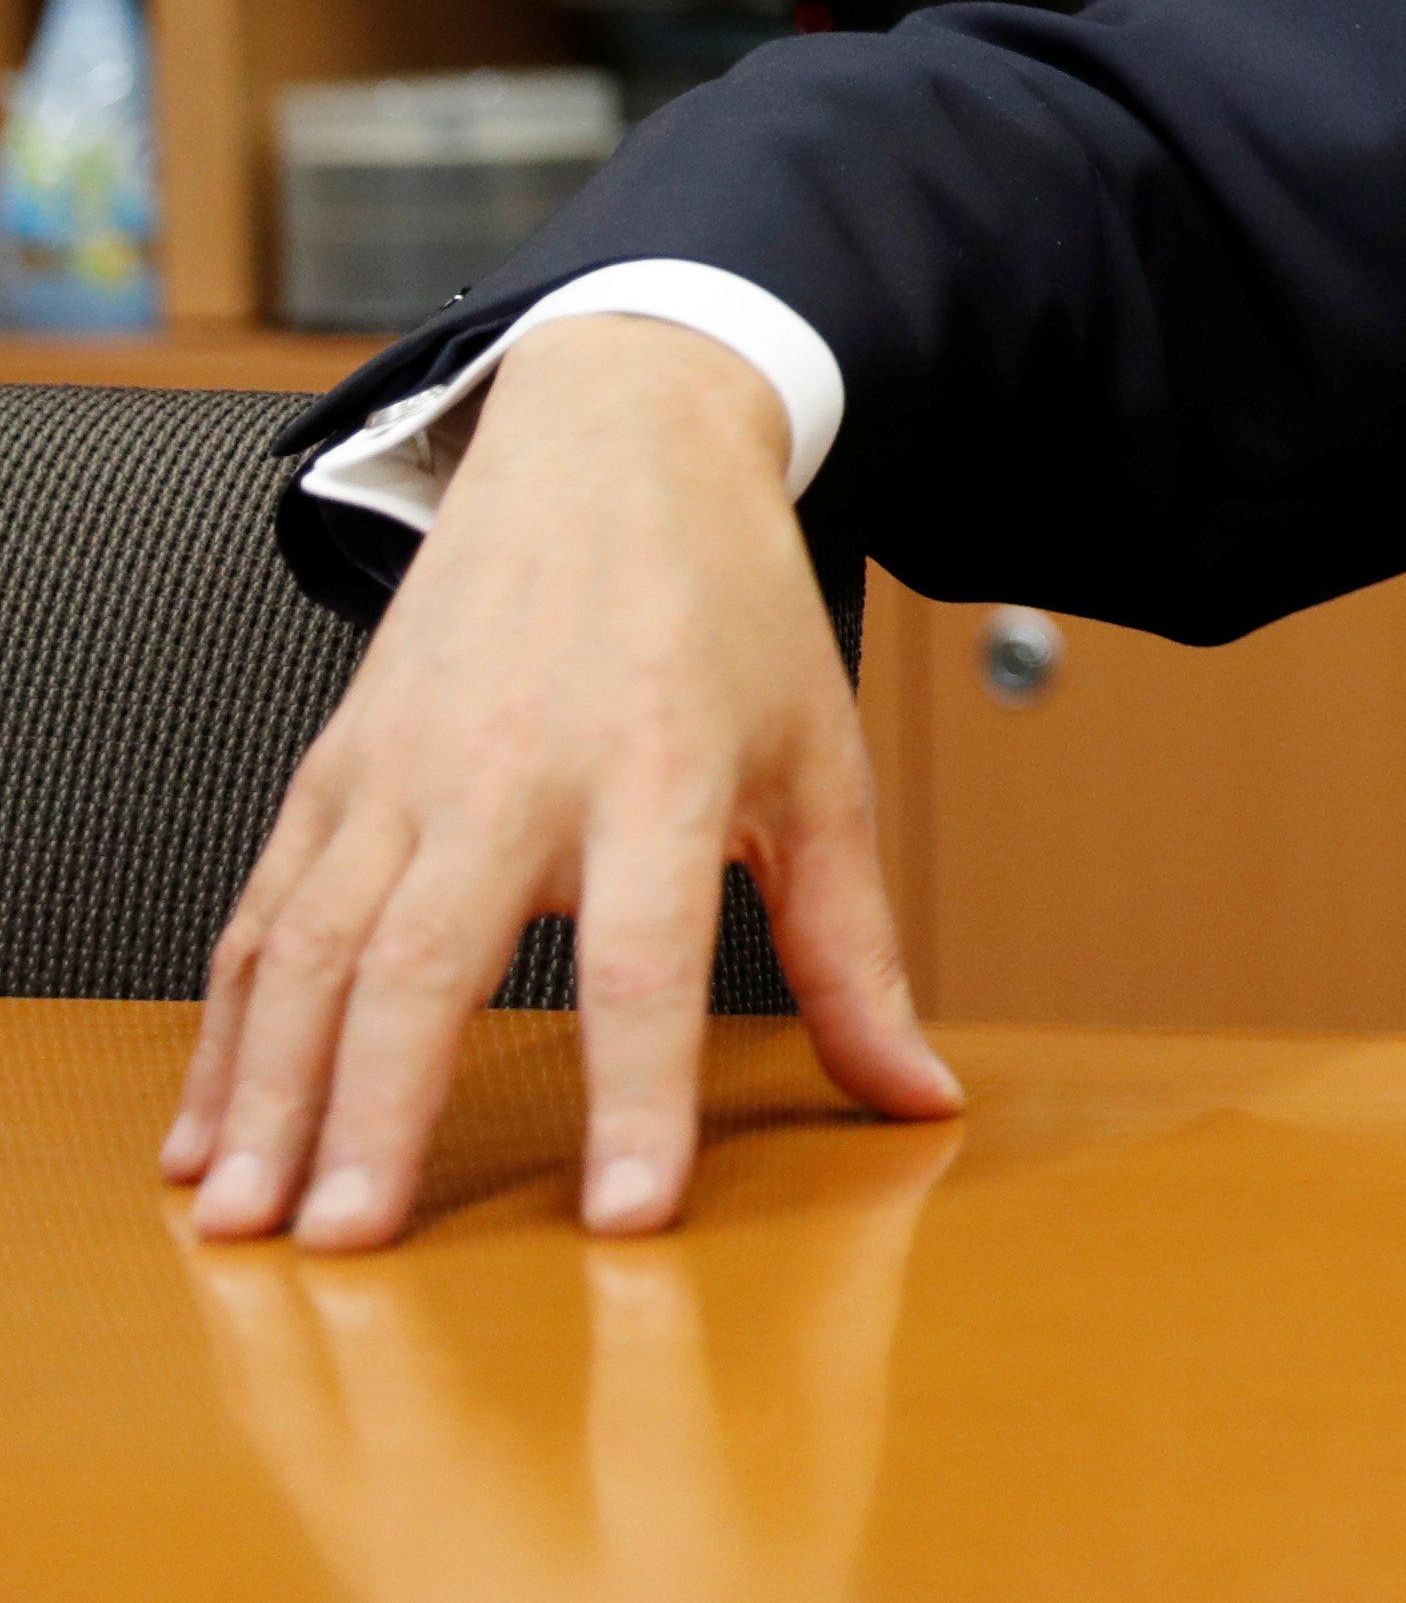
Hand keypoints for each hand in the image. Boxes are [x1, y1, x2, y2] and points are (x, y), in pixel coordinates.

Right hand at [163, 315, 962, 1247]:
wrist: (616, 444)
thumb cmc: (732, 613)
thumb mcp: (822, 764)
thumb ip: (854, 947)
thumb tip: (918, 1095)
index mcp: (664, 767)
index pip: (647, 954)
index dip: (640, 1090)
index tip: (624, 1214)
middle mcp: (516, 766)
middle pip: (429, 959)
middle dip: (383, 1111)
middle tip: (354, 1245)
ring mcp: (406, 766)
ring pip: (311, 945)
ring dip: (269, 1090)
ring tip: (245, 1218)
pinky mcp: (336, 767)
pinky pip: (260, 913)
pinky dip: (222, 1030)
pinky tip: (204, 1132)